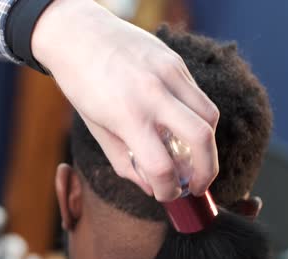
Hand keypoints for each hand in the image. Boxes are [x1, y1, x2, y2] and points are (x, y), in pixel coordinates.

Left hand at [32, 0, 218, 200]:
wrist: (77, 35)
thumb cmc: (82, 84)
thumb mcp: (97, 129)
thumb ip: (125, 161)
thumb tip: (152, 186)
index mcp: (128, 116)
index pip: (162, 166)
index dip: (168, 191)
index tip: (167, 195)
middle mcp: (154, 93)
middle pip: (202, 140)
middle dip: (207, 172)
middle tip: (198, 186)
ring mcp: (169, 73)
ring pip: (210, 115)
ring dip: (208, 144)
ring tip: (194, 157)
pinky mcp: (175, 61)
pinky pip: (198, 96)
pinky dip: (198, 118)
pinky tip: (182, 126)